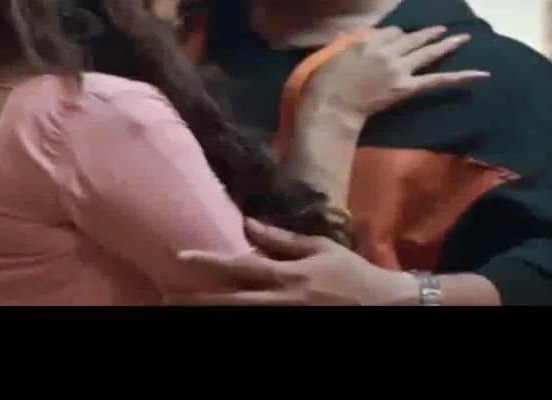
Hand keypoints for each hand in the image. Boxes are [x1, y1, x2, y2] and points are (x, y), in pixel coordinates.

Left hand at [168, 218, 418, 305]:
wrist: (385, 305)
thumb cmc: (352, 272)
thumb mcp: (319, 248)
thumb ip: (281, 240)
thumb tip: (247, 224)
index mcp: (288, 275)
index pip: (239, 267)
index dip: (208, 262)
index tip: (179, 258)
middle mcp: (282, 300)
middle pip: (231, 301)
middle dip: (196, 300)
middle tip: (166, 297)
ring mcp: (286, 318)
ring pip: (241, 316)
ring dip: (213, 313)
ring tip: (183, 309)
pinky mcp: (293, 326)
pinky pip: (260, 324)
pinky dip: (239, 319)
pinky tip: (218, 318)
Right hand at [302, 25, 487, 117]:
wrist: (332, 104)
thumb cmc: (325, 82)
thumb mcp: (333, 55)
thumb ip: (348, 43)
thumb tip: (350, 36)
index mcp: (369, 41)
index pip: (391, 32)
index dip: (397, 35)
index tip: (400, 38)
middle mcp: (388, 50)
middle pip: (411, 38)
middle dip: (427, 33)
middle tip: (442, 28)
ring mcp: (399, 68)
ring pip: (427, 52)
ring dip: (445, 44)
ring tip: (462, 38)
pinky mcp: (407, 87)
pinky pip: (437, 80)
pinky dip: (461, 76)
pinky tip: (482, 74)